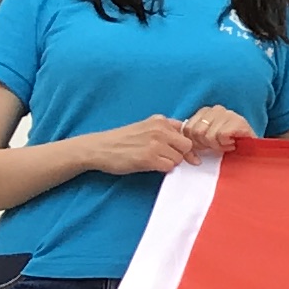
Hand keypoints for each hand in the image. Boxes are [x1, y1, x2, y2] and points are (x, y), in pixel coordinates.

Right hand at [78, 113, 210, 177]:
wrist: (100, 148)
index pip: (186, 132)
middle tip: (167, 157)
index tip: (183, 151)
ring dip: (170, 163)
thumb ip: (165, 131)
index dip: (186, 144)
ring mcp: (155, 143)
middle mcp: (159, 129)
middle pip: (187, 146)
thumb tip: (188, 146)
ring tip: (154, 160)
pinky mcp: (149, 158)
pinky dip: (162, 169)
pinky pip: (169, 167)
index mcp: (160, 120)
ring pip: (179, 158)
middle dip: (181, 154)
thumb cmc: (122, 140)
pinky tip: (150, 165)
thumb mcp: (145, 127)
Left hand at [181, 105, 258, 152]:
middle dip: (206, 144)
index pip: (187, 129)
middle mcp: (215, 109)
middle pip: (196, 132)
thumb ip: (193, 138)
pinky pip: (221, 135)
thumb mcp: (206, 140)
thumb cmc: (228, 144)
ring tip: (226, 144)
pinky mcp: (238, 121)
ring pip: (208, 135)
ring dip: (217, 145)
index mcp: (205, 111)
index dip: (194, 143)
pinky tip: (233, 143)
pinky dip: (226, 144)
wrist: (252, 149)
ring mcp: (228, 113)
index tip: (206, 147)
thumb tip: (182, 145)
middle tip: (218, 145)